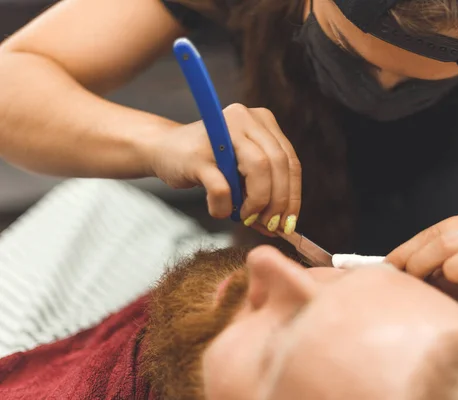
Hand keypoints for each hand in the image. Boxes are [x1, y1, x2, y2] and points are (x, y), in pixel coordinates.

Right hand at [149, 104, 301, 233]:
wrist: (164, 151)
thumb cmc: (208, 163)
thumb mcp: (244, 172)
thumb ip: (266, 191)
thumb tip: (283, 226)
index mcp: (262, 120)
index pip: (290, 161)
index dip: (293, 196)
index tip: (289, 222)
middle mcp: (245, 118)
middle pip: (278, 164)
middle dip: (278, 202)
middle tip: (268, 224)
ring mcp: (222, 132)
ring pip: (258, 170)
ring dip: (256, 203)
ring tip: (245, 216)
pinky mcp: (198, 155)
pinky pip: (223, 188)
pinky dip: (224, 206)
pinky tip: (219, 209)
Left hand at [385, 208, 457, 325]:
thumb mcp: (441, 267)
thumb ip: (418, 261)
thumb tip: (384, 267)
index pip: (435, 233)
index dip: (408, 252)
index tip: (388, 269)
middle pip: (449, 241)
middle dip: (423, 263)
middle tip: (414, 281)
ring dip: (457, 272)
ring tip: (450, 285)